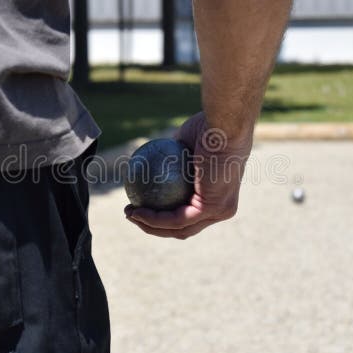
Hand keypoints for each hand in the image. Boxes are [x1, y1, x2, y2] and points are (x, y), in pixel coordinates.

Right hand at [124, 112, 252, 239]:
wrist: (223, 124)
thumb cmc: (209, 126)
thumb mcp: (186, 140)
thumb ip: (174, 154)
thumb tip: (153, 160)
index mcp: (219, 195)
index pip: (188, 213)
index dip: (163, 215)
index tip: (139, 204)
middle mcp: (222, 208)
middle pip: (183, 227)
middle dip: (154, 226)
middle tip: (132, 212)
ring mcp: (219, 211)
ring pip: (179, 228)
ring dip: (150, 226)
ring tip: (129, 213)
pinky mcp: (211, 208)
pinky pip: (176, 219)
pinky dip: (154, 219)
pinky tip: (136, 211)